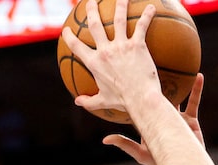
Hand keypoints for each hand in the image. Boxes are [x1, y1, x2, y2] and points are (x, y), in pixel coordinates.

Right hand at [60, 0, 160, 114]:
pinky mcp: (137, 45)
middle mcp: (105, 50)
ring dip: (120, 5)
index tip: (66, 30)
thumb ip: (89, 101)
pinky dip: (147, 15)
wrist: (141, 99)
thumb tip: (77, 101)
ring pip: (118, 19)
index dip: (68, 36)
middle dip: (91, 11)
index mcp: (94, 63)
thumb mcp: (103, 101)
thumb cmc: (123, 101)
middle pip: (95, 25)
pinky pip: (141, 26)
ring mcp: (121, 46)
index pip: (76, 46)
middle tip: (91, 2)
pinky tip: (151, 7)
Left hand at [105, 73, 205, 164]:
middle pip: (157, 95)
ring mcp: (176, 117)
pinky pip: (194, 101)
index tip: (128, 76)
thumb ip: (124, 144)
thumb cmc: (160, 163)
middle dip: (153, 81)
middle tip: (149, 63)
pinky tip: (199, 75)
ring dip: (176, 80)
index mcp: (149, 122)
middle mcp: (162, 116)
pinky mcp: (190, 119)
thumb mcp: (140, 153)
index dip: (134, 91)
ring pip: (176, 94)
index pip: (140, 103)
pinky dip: (197, 88)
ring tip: (173, 63)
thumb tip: (105, 139)